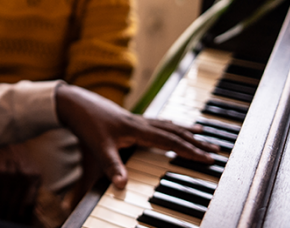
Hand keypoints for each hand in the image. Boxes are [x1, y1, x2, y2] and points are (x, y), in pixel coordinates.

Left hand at [55, 84, 217, 189]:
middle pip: (175, 132)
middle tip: (216, 149)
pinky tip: (172, 125)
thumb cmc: (86, 124)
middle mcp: (141, 123)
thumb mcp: (98, 148)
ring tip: (202, 132)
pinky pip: (157, 121)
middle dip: (196, 141)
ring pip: (167, 124)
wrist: (73, 103)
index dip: (190, 150)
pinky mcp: (129, 118)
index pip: (171, 141)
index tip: (209, 158)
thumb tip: (122, 186)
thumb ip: (111, 167)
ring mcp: (136, 119)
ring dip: (186, 130)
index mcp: (138, 130)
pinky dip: (170, 124)